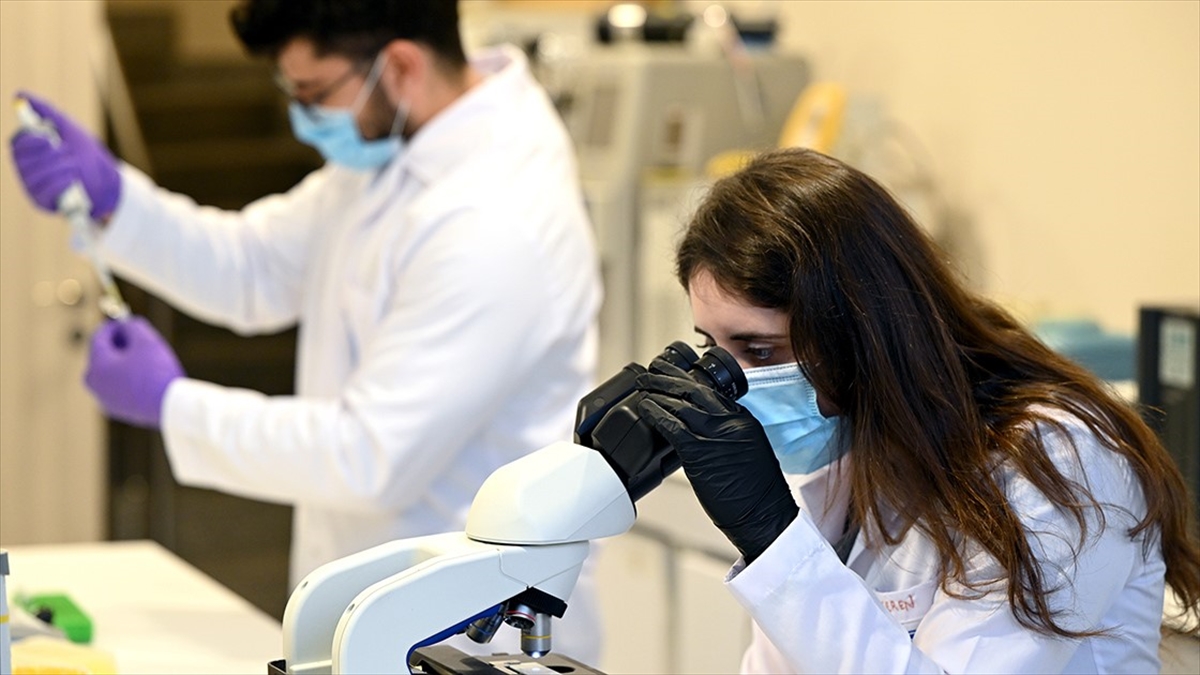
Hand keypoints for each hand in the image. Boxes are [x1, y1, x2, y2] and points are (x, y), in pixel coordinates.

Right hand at [10, 91, 120, 219]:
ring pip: (37, 174)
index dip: (30, 140)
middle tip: (68, 152)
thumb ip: (46, 111)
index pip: (18, 143)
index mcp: (28, 149)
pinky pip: (46, 191)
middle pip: (25, 159)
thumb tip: (21, 95)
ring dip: (61, 167)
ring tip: (76, 165)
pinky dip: (62, 182)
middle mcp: (25, 167)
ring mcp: (32, 185)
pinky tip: (73, 179)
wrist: (107, 181)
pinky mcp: (42, 201)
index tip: (47, 137)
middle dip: (50, 154)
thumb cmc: (85, 153)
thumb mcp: (68, 128)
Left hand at [85, 317, 184, 427]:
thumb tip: (127, 324)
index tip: (125, 321)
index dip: (113, 326)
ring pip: (111, 373)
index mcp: (97, 365)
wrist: (171, 407)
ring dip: (124, 363)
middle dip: (119, 345)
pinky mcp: (117, 409)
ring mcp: (104, 398)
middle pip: (103, 355)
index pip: (99, 337)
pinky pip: (119, 388)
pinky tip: (147, 377)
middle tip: (137, 338)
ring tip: (146, 359)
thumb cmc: (157, 372)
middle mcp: (94, 383)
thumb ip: (133, 325)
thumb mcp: (146, 340)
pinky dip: (128, 379)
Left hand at [636, 356, 797, 562]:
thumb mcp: (749, 451)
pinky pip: (672, 425)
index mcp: (743, 419)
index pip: (712, 391)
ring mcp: (714, 435)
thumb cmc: (758, 493)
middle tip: (654, 368)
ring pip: (680, 403)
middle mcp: (730, 421)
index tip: (675, 374)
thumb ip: (727, 435)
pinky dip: (656, 414)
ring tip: (643, 383)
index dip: (689, 379)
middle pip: (694, 388)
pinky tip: (645, 408)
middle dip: (670, 376)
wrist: (766, 516)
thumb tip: (703, 432)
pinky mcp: (699, 452)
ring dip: (657, 390)